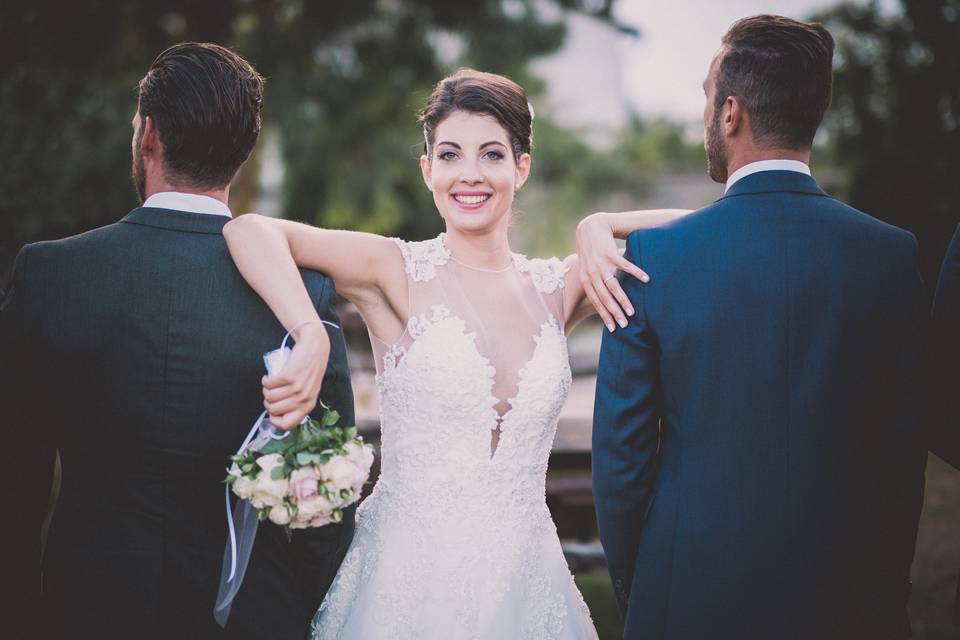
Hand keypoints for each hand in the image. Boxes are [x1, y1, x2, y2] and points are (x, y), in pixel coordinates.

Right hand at [262, 322, 329, 429]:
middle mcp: (303, 398)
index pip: (288, 425)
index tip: (271, 414)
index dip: (275, 422)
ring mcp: (296, 387)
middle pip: (273, 410)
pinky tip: (269, 377)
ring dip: (266, 390)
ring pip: (269, 397)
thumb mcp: (309, 390)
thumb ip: (298, 403)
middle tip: (270, 394)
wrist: (314, 348)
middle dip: (267, 403)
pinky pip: (268, 384)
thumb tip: (278, 414)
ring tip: (270, 384)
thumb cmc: (310, 369)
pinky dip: (265, 381)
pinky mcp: (288, 376)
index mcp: (308, 405)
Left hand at [576, 212, 649, 329]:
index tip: (613, 328)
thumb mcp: (587, 268)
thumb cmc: (591, 251)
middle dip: (614, 313)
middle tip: (624, 324)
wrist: (590, 228)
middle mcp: (592, 274)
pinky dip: (636, 273)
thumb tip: (604, 299)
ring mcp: (601, 264)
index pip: (596, 302)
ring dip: (623, 300)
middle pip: (604, 298)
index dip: (604, 315)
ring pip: (613, 286)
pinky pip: (625, 266)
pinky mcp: (610, 253)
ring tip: (632, 311)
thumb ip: (593, 282)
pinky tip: (646, 280)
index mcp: (586, 279)